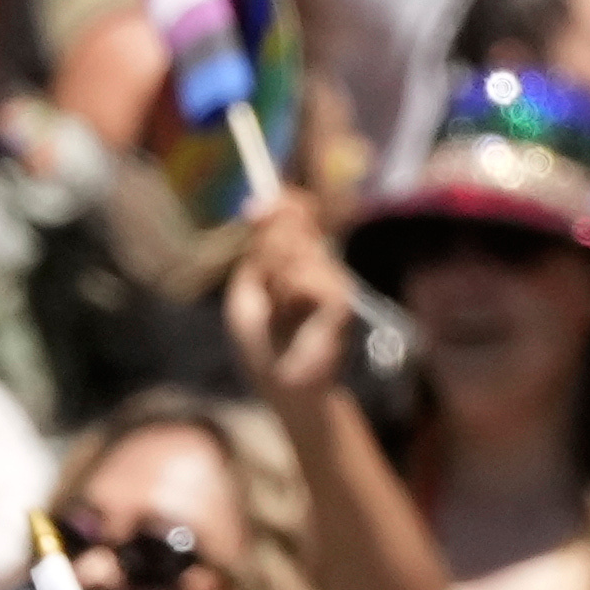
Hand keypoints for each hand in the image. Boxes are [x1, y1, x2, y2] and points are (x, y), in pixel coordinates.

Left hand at [228, 199, 364, 398]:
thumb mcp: (249, 289)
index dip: (282, 204)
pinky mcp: (340, 301)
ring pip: (294, 252)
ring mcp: (334, 281)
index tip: (252, 210)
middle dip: (266, 250)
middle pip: (294, 225)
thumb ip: (258, 250)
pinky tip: (290, 318)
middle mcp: (322, 264)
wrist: (281, 385)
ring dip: (272, 282)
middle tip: (263, 286)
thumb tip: (259, 204)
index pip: (300, 213)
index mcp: (302, 259)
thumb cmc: (262, 344)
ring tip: (277, 314)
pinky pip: (303, 279)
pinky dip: (287, 296)